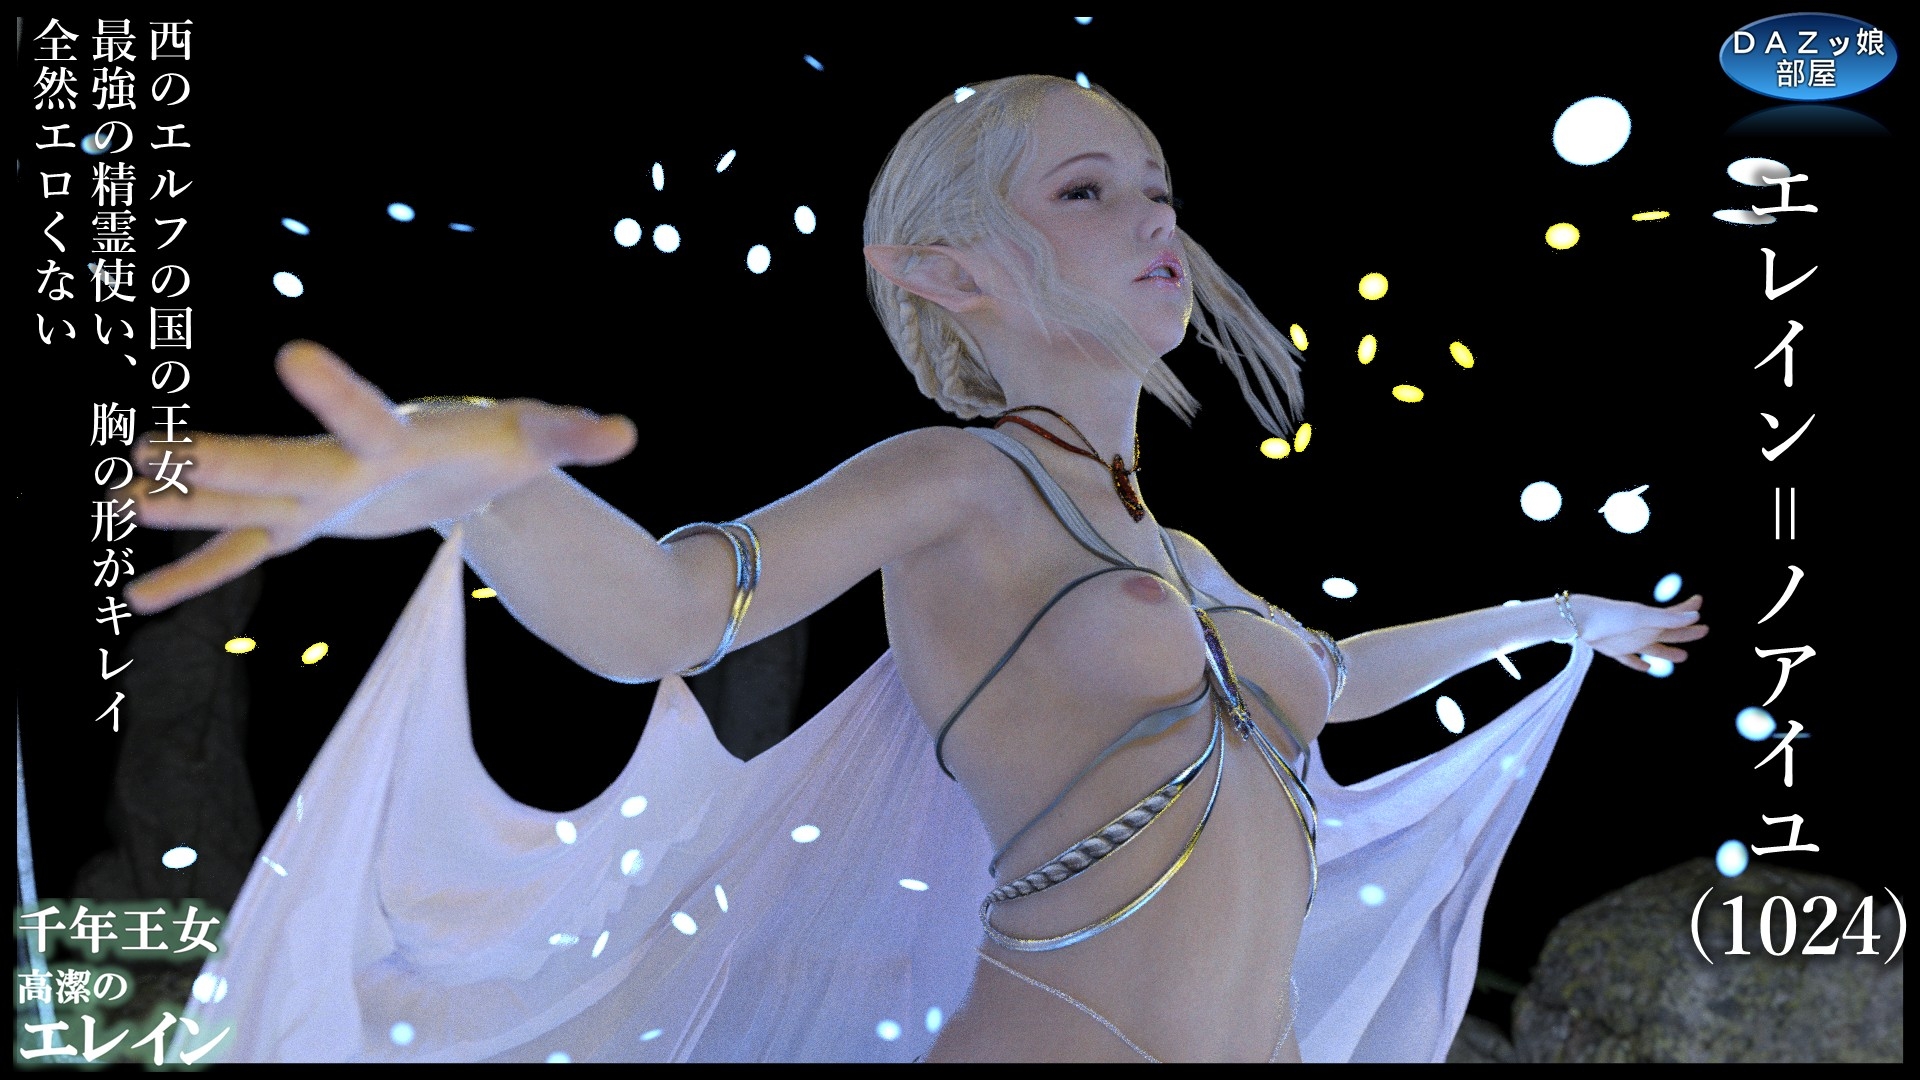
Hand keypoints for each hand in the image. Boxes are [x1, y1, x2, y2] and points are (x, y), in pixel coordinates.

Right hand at [123, 341, 636, 613]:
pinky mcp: (307, 525)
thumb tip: (626, 433)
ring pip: (238, 504)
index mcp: (395, 439)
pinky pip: (243, 554)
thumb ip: (576, 434)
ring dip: (177, 505)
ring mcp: (315, 496)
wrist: (467, 450)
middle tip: (139, 448)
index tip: (295, 354)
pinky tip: (139, 596)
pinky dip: (197, 575)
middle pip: (271, 466)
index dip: (337, 393)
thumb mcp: (541, 440)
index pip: (365, 416)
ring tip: (109, 494)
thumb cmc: (504, 438)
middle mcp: (340, 463)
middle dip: (209, 462)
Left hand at [1570, 593, 1709, 672]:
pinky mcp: (1614, 650)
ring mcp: (1629, 640)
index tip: (1700, 601)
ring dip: (1668, 652)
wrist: (1579, 620)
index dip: (1688, 610)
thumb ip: (1668, 618)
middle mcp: (1642, 630)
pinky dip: (1638, 663)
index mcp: (1651, 620)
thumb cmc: (1611, 616)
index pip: (1675, 615)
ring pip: (1654, 649)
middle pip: (1670, 633)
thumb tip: (1696, 614)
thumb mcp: (1641, 617)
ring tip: (1684, 656)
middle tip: (1704, 630)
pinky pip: (1630, 659)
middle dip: (1686, 632)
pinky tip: (1647, 667)